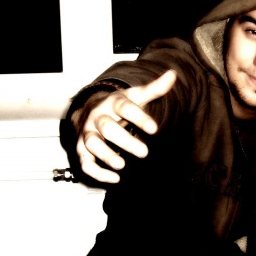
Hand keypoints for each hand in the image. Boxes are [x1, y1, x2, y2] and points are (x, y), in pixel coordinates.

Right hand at [75, 69, 176, 183]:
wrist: (89, 110)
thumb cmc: (117, 105)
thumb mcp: (134, 96)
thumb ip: (153, 89)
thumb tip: (172, 76)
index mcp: (112, 103)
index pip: (124, 107)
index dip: (138, 117)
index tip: (154, 129)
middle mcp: (97, 117)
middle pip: (107, 128)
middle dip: (124, 140)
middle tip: (144, 153)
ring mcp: (88, 133)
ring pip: (92, 144)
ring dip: (105, 155)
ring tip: (122, 165)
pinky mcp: (82, 150)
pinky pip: (85, 162)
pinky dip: (97, 173)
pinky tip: (114, 179)